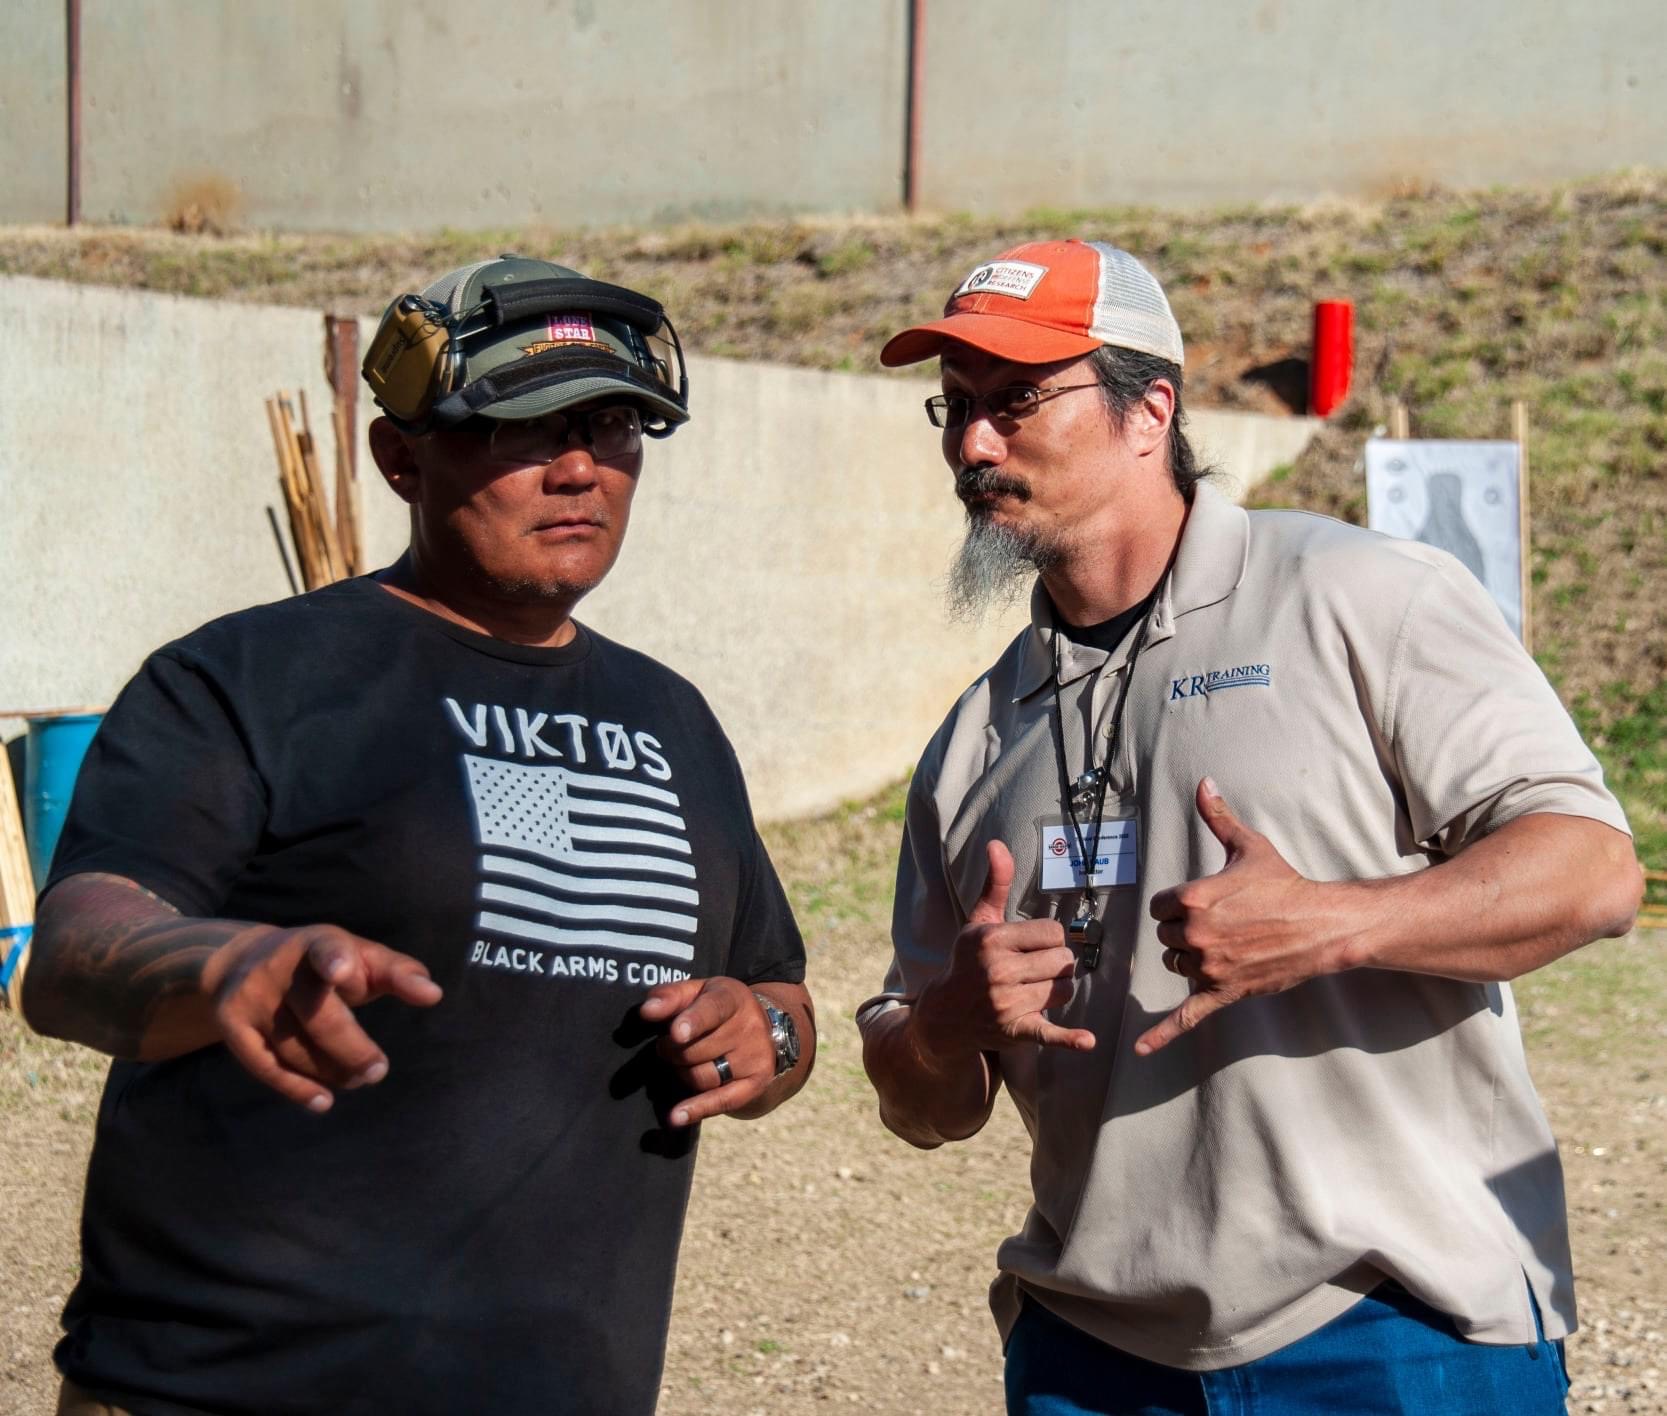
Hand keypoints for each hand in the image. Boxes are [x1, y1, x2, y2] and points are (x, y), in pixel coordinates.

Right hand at [201, 925, 442, 1111]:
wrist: (237, 960)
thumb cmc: (322, 962)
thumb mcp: (358, 955)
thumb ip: (397, 973)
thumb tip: (434, 994)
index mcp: (316, 943)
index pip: (326, 948)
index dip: (335, 959)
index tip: (346, 971)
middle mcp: (278, 968)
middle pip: (319, 1017)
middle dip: (353, 1049)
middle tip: (378, 1070)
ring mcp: (250, 998)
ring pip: (296, 1048)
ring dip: (331, 1072)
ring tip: (357, 1079)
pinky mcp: (232, 1027)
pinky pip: (266, 1066)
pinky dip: (297, 1089)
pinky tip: (323, 1102)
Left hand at [639, 976, 777, 1126]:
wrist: (762, 1029)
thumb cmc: (716, 1009)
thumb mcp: (697, 993)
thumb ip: (670, 996)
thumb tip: (647, 1010)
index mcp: (732, 998)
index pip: (713, 1009)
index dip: (693, 1022)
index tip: (676, 1033)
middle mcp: (750, 1027)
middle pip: (697, 1050)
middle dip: (672, 1050)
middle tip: (668, 1044)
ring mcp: (755, 1057)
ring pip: (703, 1077)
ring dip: (682, 1073)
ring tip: (681, 1062)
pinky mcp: (756, 1084)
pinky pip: (722, 1101)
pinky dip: (696, 1109)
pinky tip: (675, 1117)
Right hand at [912, 840, 1095, 1061]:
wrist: (945, 1015)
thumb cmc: (968, 961)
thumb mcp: (979, 922)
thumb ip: (995, 884)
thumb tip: (997, 844)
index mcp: (992, 940)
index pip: (1053, 933)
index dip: (1048, 940)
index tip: (1030, 946)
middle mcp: (998, 970)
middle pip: (1063, 961)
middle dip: (1054, 964)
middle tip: (1033, 969)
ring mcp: (1006, 1002)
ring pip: (1064, 990)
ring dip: (1056, 990)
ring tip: (1034, 989)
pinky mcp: (1014, 1030)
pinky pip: (1048, 1034)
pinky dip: (1068, 1039)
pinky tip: (1087, 1041)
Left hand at [1135, 778, 1339, 1055]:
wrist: (1323, 925)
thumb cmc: (1284, 884)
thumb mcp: (1247, 847)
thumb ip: (1217, 817)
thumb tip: (1203, 783)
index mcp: (1193, 898)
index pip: (1159, 906)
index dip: (1177, 904)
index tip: (1202, 901)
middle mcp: (1195, 934)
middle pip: (1165, 936)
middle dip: (1186, 930)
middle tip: (1222, 922)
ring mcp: (1208, 967)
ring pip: (1176, 965)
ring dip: (1191, 958)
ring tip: (1226, 944)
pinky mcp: (1222, 992)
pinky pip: (1185, 1017)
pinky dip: (1162, 1035)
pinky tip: (1141, 1052)